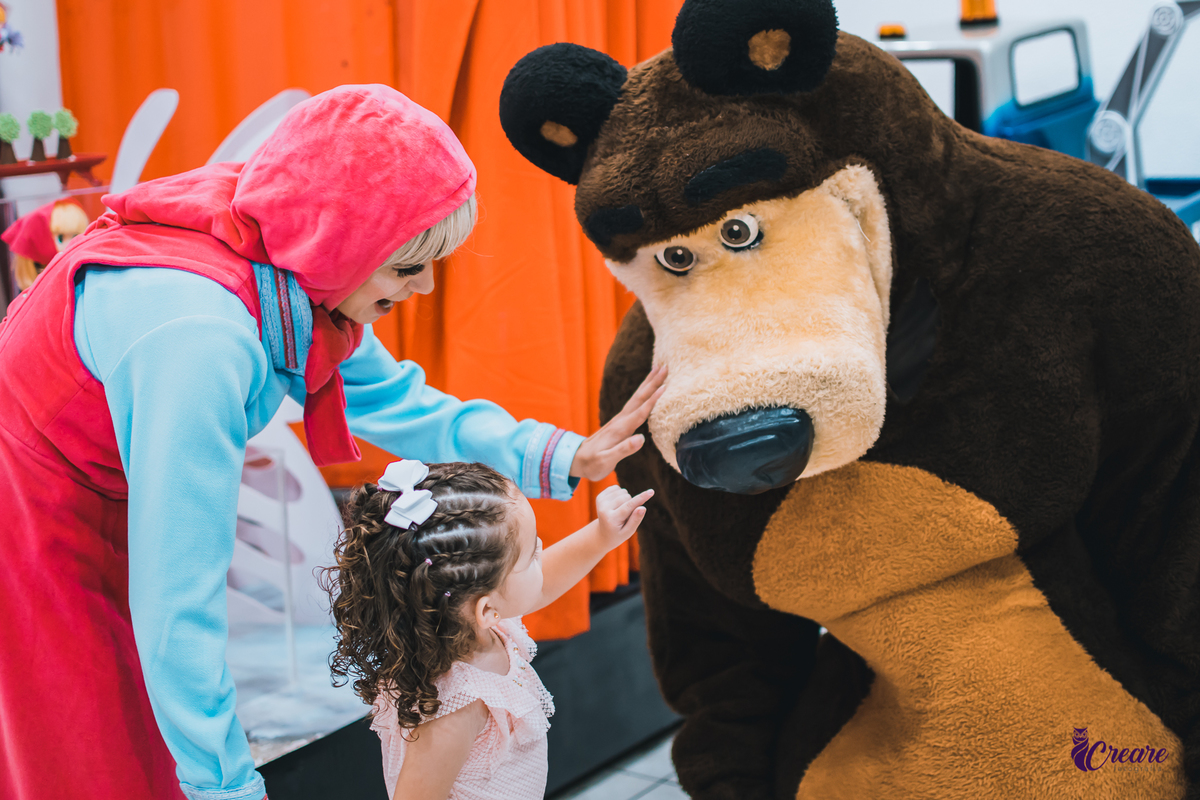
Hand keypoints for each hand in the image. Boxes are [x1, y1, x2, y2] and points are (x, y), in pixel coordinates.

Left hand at [569, 364, 666, 480]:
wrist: (576, 460)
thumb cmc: (592, 463)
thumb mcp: (606, 461)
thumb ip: (623, 450)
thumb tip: (641, 439)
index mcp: (620, 429)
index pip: (640, 412)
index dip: (653, 400)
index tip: (665, 387)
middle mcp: (620, 421)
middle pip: (639, 398)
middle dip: (652, 383)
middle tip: (665, 367)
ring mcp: (619, 420)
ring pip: (636, 397)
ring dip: (648, 383)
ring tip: (658, 369)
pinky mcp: (619, 422)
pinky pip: (634, 403)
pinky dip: (643, 392)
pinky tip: (647, 389)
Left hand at [595, 484, 653, 545]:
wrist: (602, 534)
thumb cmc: (618, 534)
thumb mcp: (628, 532)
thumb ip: (635, 520)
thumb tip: (642, 508)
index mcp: (611, 519)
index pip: (629, 506)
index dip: (641, 498)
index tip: (651, 492)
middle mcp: (603, 509)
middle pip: (627, 497)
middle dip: (632, 504)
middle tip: (626, 515)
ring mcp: (600, 502)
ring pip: (622, 491)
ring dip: (626, 499)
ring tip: (621, 511)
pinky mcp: (599, 497)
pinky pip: (616, 488)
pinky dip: (620, 494)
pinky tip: (617, 505)